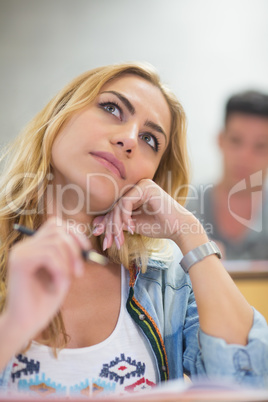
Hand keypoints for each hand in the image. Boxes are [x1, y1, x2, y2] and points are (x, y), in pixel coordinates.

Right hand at [4, 218, 89, 345]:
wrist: (26, 325)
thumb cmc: (44, 302)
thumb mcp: (63, 273)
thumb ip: (70, 256)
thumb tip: (86, 244)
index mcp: (34, 246)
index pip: (56, 224)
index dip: (75, 233)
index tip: (88, 252)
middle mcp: (25, 246)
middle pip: (57, 228)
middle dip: (75, 247)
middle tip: (80, 272)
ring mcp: (20, 252)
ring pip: (55, 243)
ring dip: (68, 264)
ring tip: (66, 283)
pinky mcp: (19, 262)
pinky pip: (49, 255)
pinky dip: (60, 271)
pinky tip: (57, 287)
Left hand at [92, 179, 198, 249]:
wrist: (179, 229)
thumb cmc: (159, 227)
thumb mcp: (132, 226)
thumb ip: (116, 223)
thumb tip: (95, 225)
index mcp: (134, 193)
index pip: (114, 207)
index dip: (106, 224)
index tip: (103, 240)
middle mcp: (137, 186)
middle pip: (114, 206)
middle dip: (110, 227)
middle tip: (107, 243)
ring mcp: (141, 184)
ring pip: (118, 205)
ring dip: (116, 225)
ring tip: (120, 240)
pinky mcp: (145, 187)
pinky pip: (126, 202)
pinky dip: (125, 217)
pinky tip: (131, 229)